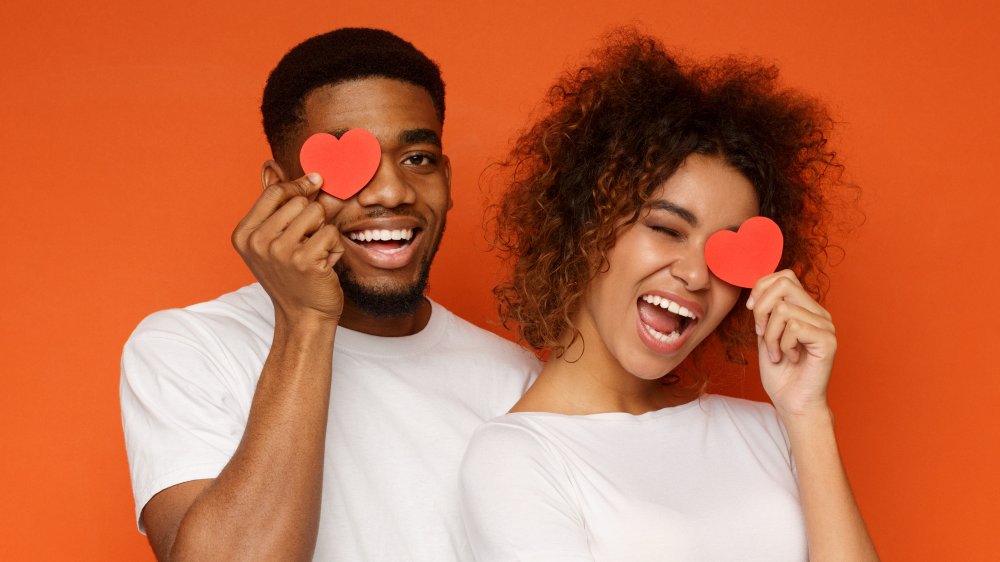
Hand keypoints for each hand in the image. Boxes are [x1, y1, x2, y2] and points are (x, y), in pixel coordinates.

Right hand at [232, 173, 344, 324]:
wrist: (303, 315)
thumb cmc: (292, 275)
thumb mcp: (272, 239)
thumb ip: (272, 203)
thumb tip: (269, 165)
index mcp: (243, 234)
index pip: (275, 192)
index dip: (299, 186)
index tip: (316, 184)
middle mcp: (257, 242)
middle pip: (299, 201)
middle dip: (312, 218)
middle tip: (308, 243)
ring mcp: (279, 251)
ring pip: (317, 213)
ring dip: (324, 233)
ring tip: (315, 253)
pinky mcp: (304, 260)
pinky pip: (330, 233)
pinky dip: (334, 248)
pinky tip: (324, 265)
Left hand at [747, 270, 836, 416]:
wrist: (792, 402)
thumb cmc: (779, 372)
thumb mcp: (765, 334)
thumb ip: (765, 310)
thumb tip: (757, 289)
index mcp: (805, 308)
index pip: (784, 276)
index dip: (761, 288)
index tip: (752, 311)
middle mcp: (819, 313)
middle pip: (784, 284)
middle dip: (762, 308)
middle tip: (761, 333)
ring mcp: (826, 325)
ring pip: (783, 310)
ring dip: (770, 336)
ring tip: (776, 353)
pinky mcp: (828, 340)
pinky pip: (794, 327)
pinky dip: (782, 345)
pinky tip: (790, 358)